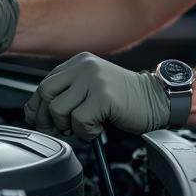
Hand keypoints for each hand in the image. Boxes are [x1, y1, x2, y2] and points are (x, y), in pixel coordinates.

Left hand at [23, 52, 169, 140]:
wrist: (157, 100)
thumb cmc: (125, 99)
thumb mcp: (92, 88)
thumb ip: (68, 93)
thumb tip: (37, 113)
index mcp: (79, 63)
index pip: (44, 83)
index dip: (38, 106)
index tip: (40, 120)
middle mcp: (84, 67)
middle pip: (45, 94)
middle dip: (48, 119)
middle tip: (62, 129)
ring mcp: (94, 80)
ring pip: (58, 110)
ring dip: (69, 126)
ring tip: (86, 125)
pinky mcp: (103, 96)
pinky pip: (79, 121)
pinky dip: (87, 132)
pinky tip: (99, 127)